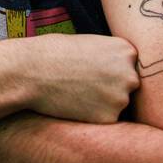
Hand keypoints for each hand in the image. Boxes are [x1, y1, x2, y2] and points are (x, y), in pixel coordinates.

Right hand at [24, 33, 139, 123]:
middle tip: (86, 83)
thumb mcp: (90, 43)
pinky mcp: (109, 118)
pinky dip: (93, 115)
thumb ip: (111, 56)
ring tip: (78, 92)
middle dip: (112, 86)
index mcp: (127, 51)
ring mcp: (121, 98)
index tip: (94, 69)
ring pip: (118, 103)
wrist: (31, 71)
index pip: (130, 65)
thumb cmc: (55, 53)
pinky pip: (107, 119)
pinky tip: (76, 104)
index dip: (111, 68)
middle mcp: (130, 75)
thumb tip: (124, 69)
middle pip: (129, 85)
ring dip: (103, 102)